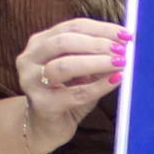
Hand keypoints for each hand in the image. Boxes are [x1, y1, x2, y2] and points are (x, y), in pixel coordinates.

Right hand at [12, 18, 126, 151]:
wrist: (46, 127)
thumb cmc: (65, 93)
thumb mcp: (80, 69)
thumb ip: (94, 54)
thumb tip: (122, 44)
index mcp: (39, 43)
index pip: (72, 27)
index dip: (101, 28)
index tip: (124, 34)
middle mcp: (29, 59)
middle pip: (64, 42)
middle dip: (97, 44)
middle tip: (121, 50)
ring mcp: (32, 83)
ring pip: (65, 66)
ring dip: (96, 62)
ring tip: (119, 63)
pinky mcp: (43, 105)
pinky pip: (76, 93)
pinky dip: (99, 86)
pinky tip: (115, 80)